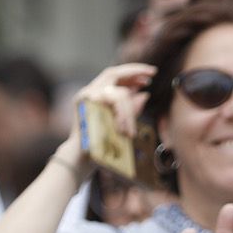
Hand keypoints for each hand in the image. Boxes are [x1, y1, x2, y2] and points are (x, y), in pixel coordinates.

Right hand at [63, 62, 155, 178]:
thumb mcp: (120, 124)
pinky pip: (113, 103)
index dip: (131, 74)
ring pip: (116, 93)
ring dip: (129, 110)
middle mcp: (89, 92)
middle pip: (113, 73)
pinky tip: (127, 129)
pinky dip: (124, 115)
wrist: (81, 160)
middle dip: (134, 72)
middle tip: (152, 74)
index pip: (114, 77)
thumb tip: (145, 94)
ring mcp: (86, 96)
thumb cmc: (100, 145)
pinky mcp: (86, 104)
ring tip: (132, 130)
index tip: (148, 77)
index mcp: (95, 95)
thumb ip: (129, 109)